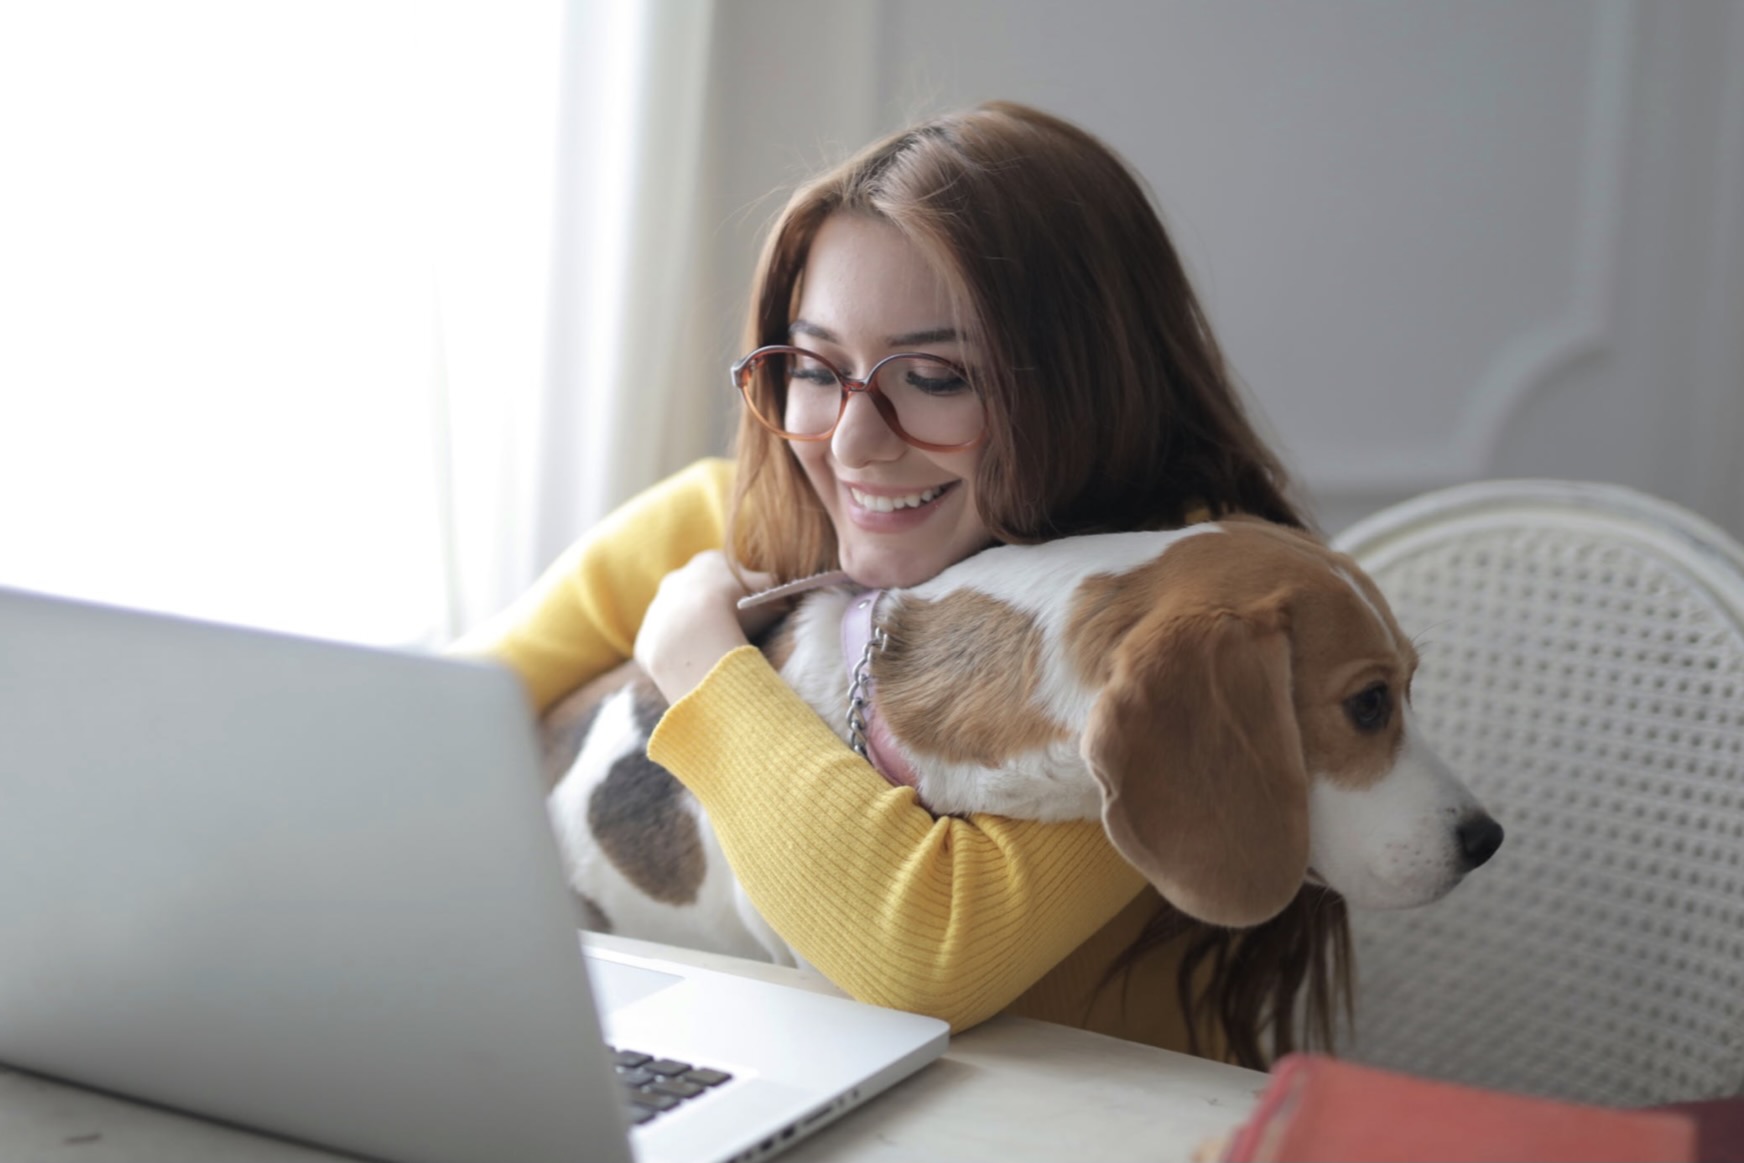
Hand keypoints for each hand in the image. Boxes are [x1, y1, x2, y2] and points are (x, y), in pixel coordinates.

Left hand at [635, 551, 784, 703]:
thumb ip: (778, 589)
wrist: (695, 633)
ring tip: (714, 654)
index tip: (750, 613)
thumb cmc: (737, 607)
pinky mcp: (646, 639)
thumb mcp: (770, 593)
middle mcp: (676, 580)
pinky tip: (696, 668)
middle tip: (731, 634)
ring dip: (692, 637)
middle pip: (697, 596)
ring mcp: (657, 610)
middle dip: (712, 613)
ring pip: (677, 623)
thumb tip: (796, 588)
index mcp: (706, 562)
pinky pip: (665, 649)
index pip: (724, 576)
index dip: (740, 594)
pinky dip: (679, 658)